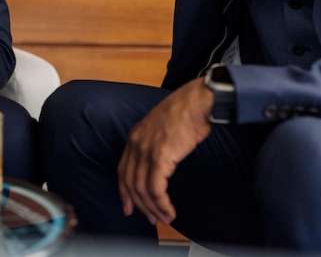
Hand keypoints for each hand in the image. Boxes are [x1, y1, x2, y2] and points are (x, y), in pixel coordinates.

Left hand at [117, 78, 212, 224]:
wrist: (197, 101)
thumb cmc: (186, 111)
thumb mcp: (162, 126)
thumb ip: (156, 142)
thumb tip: (162, 162)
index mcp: (135, 136)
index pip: (123, 170)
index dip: (124, 192)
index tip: (128, 207)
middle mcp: (136, 144)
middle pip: (130, 183)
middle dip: (140, 205)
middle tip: (151, 219)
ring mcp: (146, 150)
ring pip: (142, 190)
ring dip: (153, 208)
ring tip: (165, 218)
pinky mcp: (160, 157)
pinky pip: (156, 189)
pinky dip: (162, 204)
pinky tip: (170, 211)